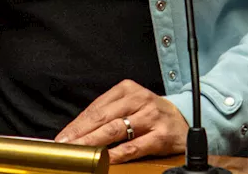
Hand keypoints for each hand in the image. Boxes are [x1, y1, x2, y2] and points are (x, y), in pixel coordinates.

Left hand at [55, 80, 188, 163]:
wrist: (185, 119)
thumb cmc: (151, 113)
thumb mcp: (130, 104)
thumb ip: (107, 114)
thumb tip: (77, 132)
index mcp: (127, 89)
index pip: (96, 108)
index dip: (77, 124)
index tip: (62, 137)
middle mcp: (139, 100)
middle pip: (103, 118)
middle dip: (80, 134)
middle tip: (65, 145)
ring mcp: (151, 117)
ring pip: (116, 131)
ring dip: (94, 143)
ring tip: (79, 151)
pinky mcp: (161, 135)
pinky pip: (134, 147)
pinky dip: (117, 154)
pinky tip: (105, 159)